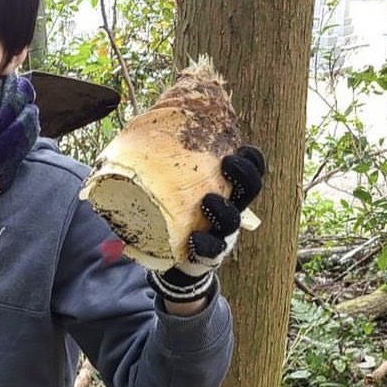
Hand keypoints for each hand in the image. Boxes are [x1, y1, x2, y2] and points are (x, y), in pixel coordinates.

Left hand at [147, 145, 265, 303]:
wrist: (173, 257)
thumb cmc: (174, 211)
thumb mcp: (173, 185)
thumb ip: (165, 163)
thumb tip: (135, 130)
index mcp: (225, 187)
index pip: (250, 169)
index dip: (251, 159)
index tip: (241, 147)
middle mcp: (231, 208)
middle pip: (250, 190)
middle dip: (244, 175)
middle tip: (227, 162)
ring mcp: (223, 233)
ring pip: (232, 220)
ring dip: (224, 209)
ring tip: (208, 201)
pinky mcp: (209, 255)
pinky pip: (212, 250)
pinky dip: (205, 244)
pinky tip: (194, 238)